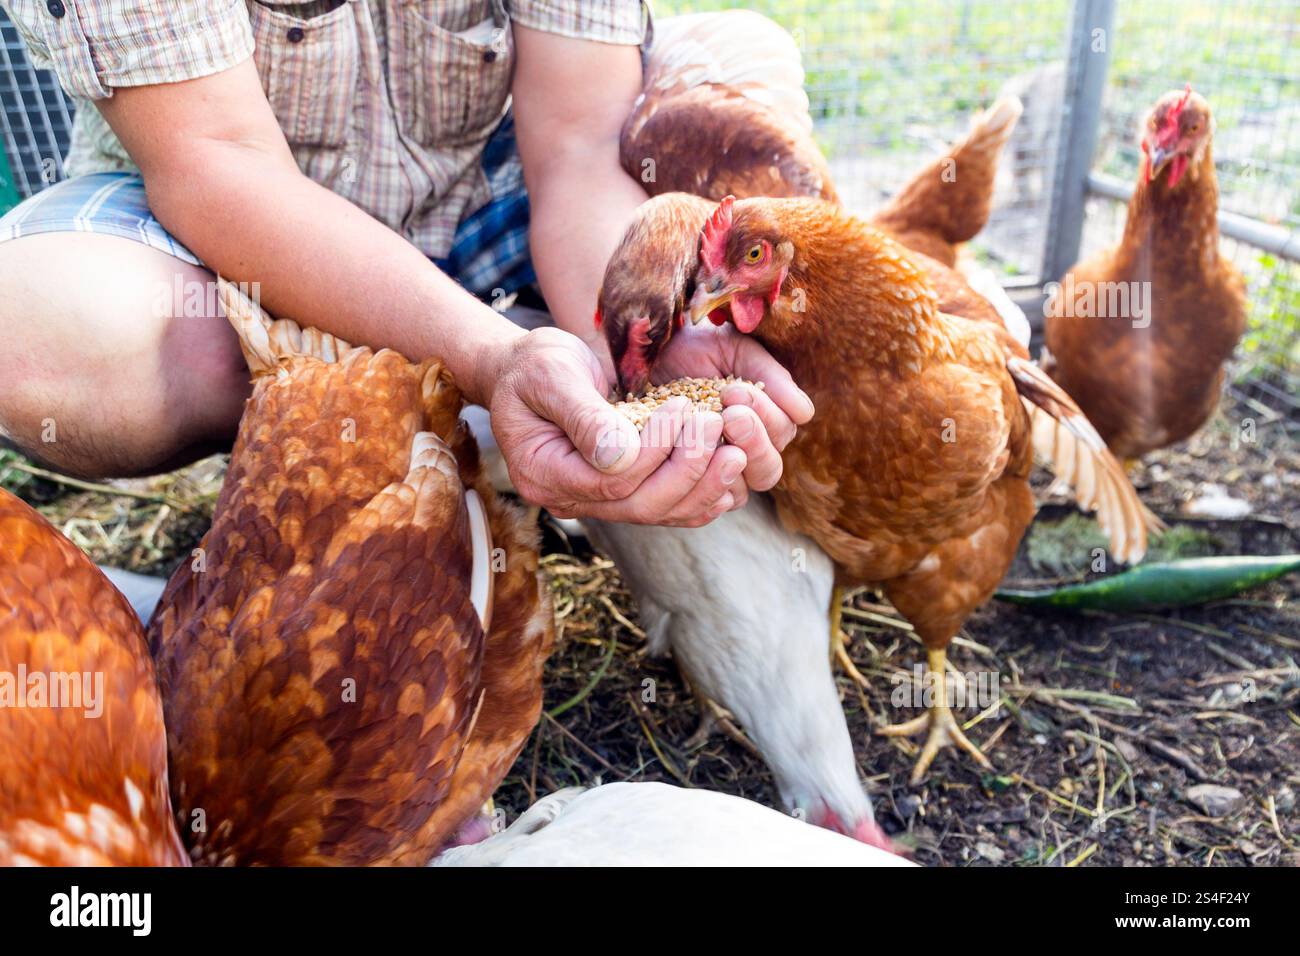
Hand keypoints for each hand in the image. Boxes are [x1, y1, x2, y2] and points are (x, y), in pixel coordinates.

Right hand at [487, 327, 748, 525]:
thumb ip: (584, 415)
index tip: (682, 407)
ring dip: (703, 485)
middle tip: (716, 426)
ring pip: (660, 513)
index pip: (611, 481)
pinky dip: (702, 495)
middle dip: (687, 469)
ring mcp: (597, 502)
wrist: (529, 372)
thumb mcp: (551, 375)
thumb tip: (622, 454)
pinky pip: (667, 509)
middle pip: (640, 505)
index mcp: (543, 473)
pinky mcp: (623, 493)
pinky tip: (728, 473)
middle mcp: (569, 499)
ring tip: (737, 452)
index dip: (654, 450)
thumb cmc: (534, 366)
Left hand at [650, 321, 814, 491]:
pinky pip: (704, 505)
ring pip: (741, 492)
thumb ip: (772, 378)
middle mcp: (749, 455)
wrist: (648, 360)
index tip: (733, 391)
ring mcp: (719, 477)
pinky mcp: (690, 490)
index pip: (782, 433)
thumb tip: (805, 414)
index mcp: (768, 423)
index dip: (765, 416)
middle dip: (751, 442)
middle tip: (728, 415)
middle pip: (768, 470)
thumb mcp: (738, 353)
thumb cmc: (698, 353)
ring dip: (725, 463)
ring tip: (706, 432)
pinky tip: (683, 456)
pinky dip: (697, 482)